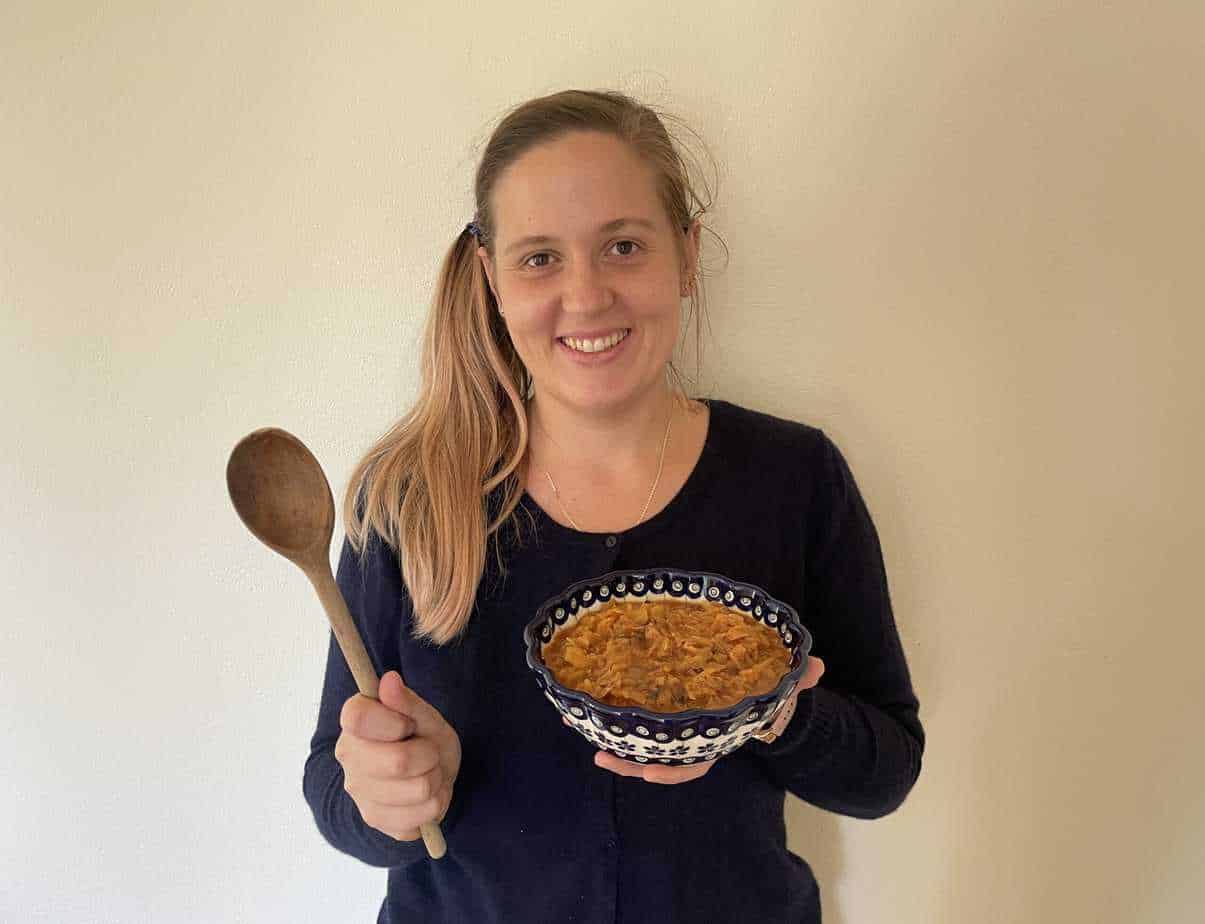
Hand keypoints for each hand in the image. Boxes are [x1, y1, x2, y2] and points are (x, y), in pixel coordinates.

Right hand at [335, 670, 461, 840]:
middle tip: (429, 751)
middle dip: (429, 754)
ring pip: (418, 790)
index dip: (393, 721)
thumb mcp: (424, 715)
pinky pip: (421, 816)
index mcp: (354, 723)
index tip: (408, 725)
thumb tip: (389, 679)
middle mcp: (348, 757)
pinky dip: (435, 804)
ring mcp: (359, 792)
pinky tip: (425, 795)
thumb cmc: (424, 738)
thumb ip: (406, 701)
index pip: (358, 718)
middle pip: (398, 762)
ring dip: (436, 779)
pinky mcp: (375, 820)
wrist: (428, 774)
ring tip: (428, 772)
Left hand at [581, 656, 824, 783]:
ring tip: (584, 733)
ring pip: (641, 746)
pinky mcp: (662, 716)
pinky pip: (637, 724)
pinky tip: (590, 710)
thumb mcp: (781, 690)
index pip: (694, 763)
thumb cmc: (764, 697)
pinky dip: (614, 720)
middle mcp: (692, 741)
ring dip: (613, 743)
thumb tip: (816, 666)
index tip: (649, 770)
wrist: (757, 698)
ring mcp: (675, 732)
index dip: (672, 770)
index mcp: (716, 738)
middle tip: (601, 755)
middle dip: (629, 763)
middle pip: (658, 760)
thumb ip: (797, 679)